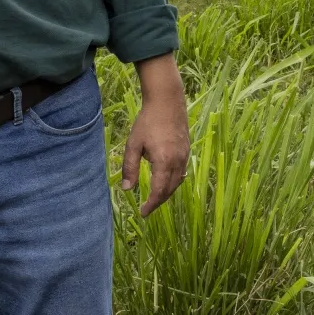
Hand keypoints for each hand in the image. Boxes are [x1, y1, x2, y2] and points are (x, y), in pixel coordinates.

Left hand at [124, 54, 190, 216]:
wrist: (167, 101)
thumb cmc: (147, 122)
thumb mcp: (133, 144)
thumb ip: (130, 168)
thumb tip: (127, 190)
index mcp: (164, 161)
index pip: (159, 191)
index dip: (151, 204)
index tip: (142, 213)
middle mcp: (178, 161)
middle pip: (170, 190)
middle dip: (158, 201)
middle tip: (147, 209)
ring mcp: (184, 156)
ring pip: (178, 182)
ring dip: (167, 193)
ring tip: (155, 198)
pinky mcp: (186, 150)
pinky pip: (182, 172)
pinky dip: (174, 182)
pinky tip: (166, 182)